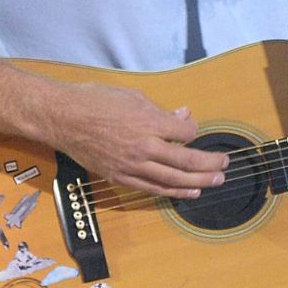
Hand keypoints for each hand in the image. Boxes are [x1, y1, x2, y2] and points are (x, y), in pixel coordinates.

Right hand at [43, 83, 228, 198]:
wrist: (63, 118)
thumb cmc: (95, 101)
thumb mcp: (132, 96)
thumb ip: (160, 109)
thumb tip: (182, 115)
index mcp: (149, 121)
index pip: (185, 131)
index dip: (194, 130)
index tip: (192, 128)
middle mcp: (144, 146)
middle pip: (187, 160)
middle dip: (209, 164)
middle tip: (225, 165)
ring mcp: (133, 165)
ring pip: (173, 179)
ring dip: (198, 182)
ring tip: (215, 182)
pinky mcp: (121, 177)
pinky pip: (152, 188)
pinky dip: (173, 191)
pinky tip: (188, 192)